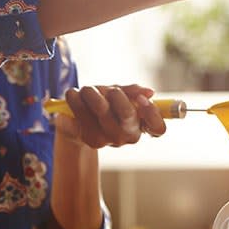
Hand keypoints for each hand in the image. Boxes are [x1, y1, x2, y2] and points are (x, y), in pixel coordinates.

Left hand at [52, 85, 166, 148]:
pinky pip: (78, 120)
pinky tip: (71, 98)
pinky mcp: (88, 139)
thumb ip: (131, 92)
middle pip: (128, 115)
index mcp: (140, 124)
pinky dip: (72, 106)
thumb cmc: (103, 104)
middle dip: (117, 96)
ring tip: (83, 89)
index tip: (142, 99)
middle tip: (108, 89)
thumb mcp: (118, 94)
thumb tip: (149, 92)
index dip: (152, 114)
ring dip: (90, 94)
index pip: (157, 128)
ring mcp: (108, 139)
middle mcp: (127, 135)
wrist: (77, 120)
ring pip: (101, 112)